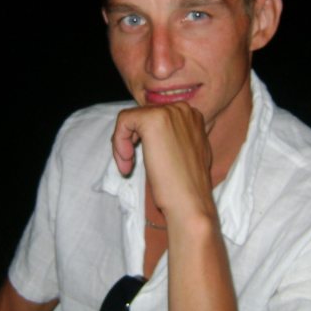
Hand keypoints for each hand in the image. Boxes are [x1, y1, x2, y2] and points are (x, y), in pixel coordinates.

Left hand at [111, 103, 214, 221]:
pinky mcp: (153, 119)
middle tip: (129, 164)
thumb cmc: (185, 185)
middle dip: (131, 139)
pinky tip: (127, 162)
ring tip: (128, 166)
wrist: (189, 201)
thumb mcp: (184, 153)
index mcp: (192, 116)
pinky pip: (124, 121)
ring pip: (131, 118)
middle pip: (142, 116)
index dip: (142, 137)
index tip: (139, 159)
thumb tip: (152, 135)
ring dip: (123, 142)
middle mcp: (183, 109)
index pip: (155, 117)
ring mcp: (169, 112)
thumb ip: (173, 138)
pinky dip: (119, 141)